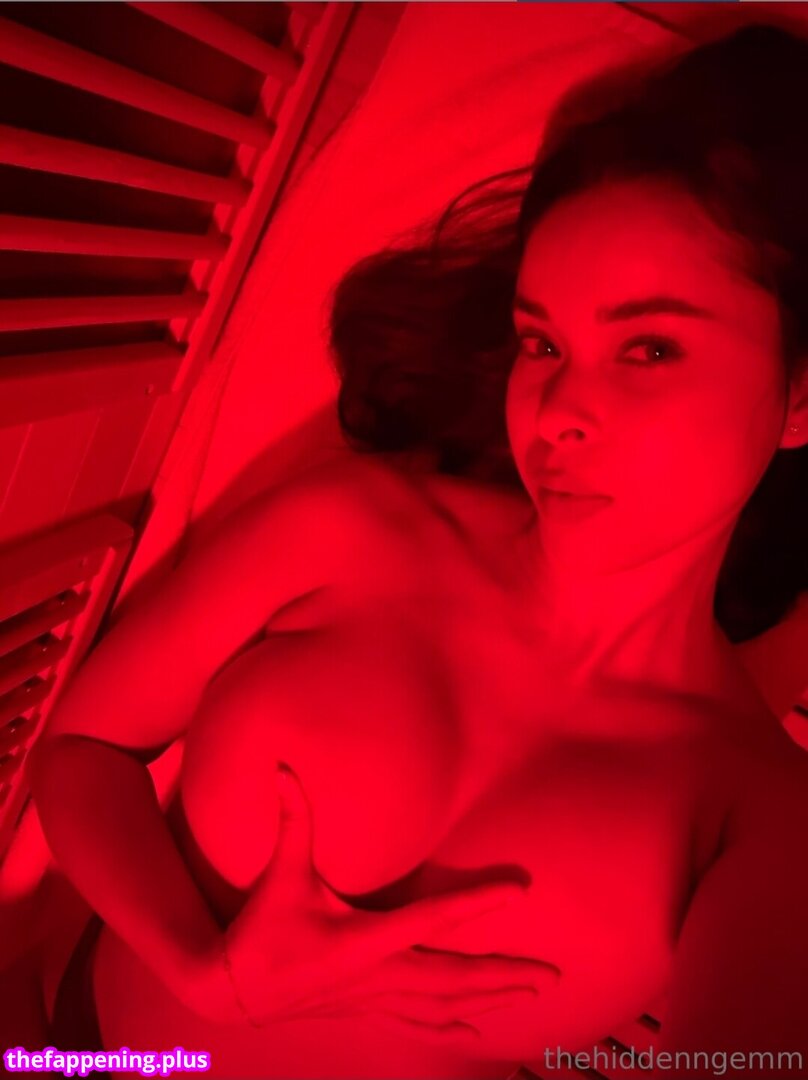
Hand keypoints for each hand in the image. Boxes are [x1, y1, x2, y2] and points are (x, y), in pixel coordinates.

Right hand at [207, 763, 559, 1043]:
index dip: (478, 903)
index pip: (435, 918)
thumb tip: (284, 768)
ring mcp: (376, 996)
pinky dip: (450, 1022)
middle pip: (455, 978)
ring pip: (444, 1004)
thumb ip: (292, 819)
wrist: (232, 990)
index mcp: (365, 939)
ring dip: (489, 997)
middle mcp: (380, 972)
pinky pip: (420, 1019)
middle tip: (551, 975)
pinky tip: (472, 1029)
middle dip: (504, 976)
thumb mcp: (281, 874)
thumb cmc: (261, 929)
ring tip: (529, 995)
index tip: (519, 892)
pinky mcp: (368, 1007)